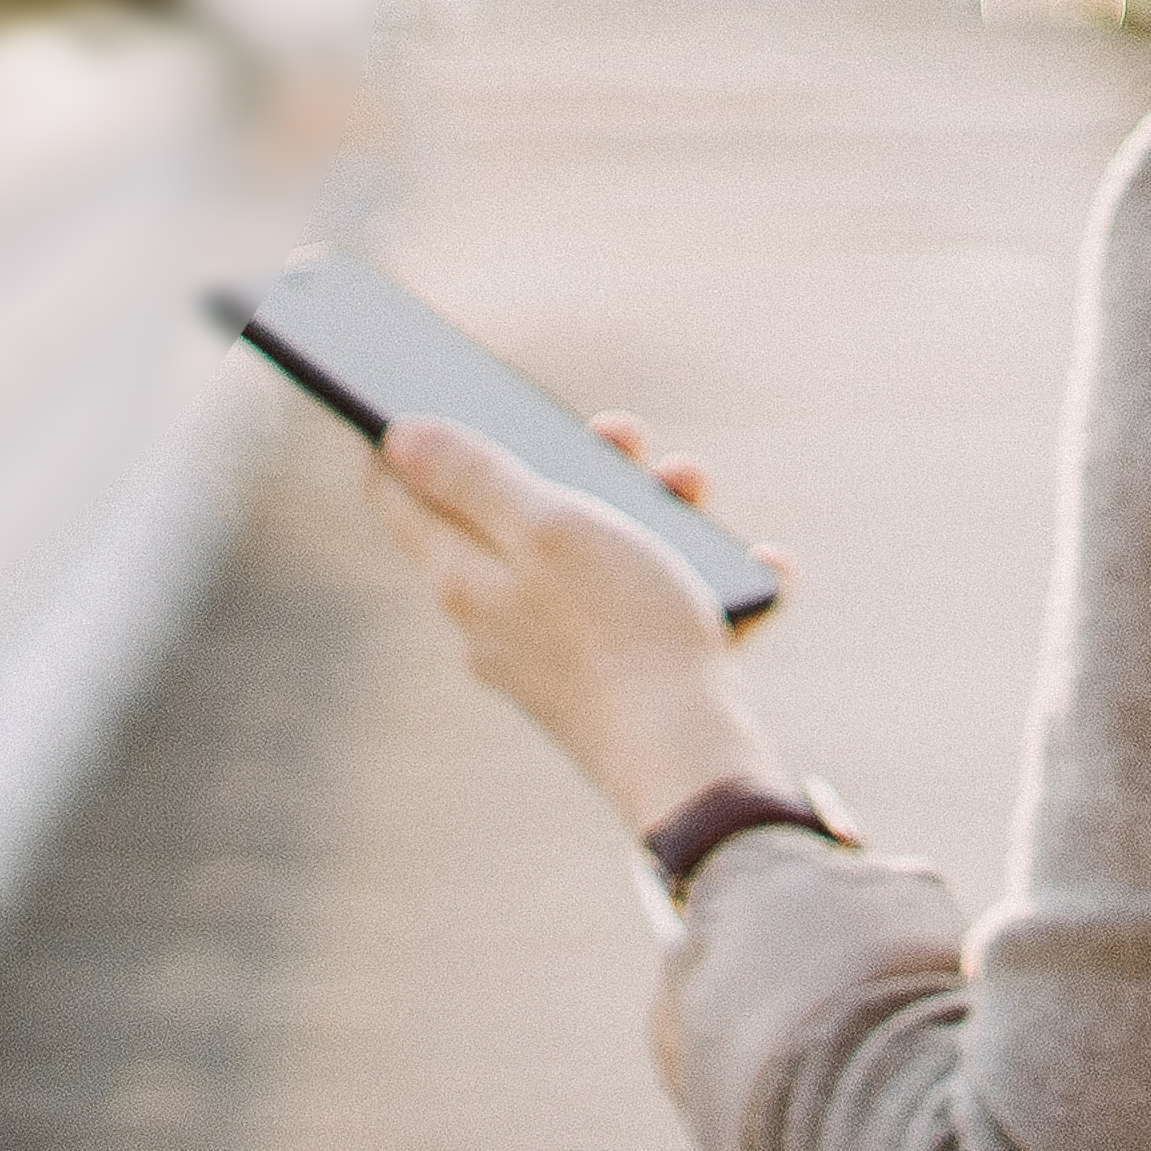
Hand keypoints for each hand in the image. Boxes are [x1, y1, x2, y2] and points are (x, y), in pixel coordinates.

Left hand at [365, 409, 798, 836]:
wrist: (692, 762)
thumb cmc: (623, 632)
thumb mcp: (549, 526)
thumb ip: (475, 475)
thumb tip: (397, 435)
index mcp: (462, 577)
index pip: (397, 495)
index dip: (402, 436)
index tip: (419, 389)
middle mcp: (492, 620)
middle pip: (507, 517)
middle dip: (567, 462)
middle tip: (619, 433)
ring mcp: (551, 657)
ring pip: (587, 559)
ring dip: (646, 514)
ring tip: (694, 488)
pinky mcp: (611, 687)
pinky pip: (648, 613)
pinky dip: (697, 584)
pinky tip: (753, 571)